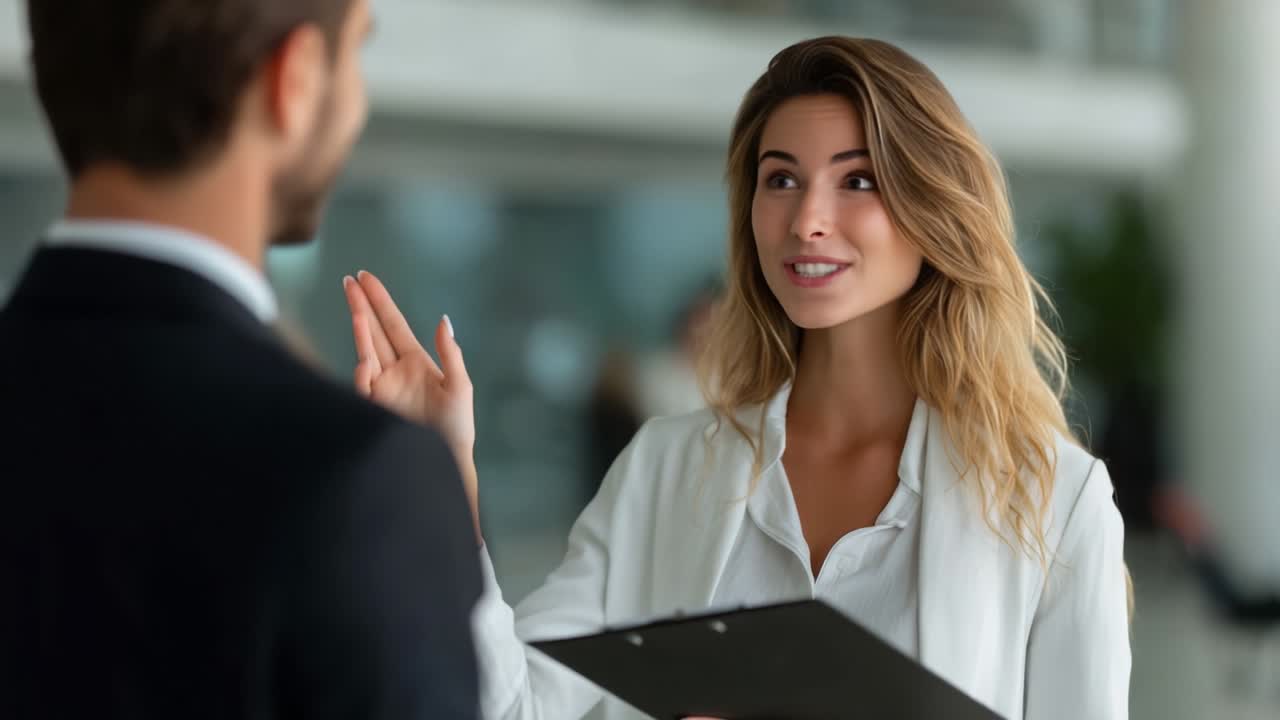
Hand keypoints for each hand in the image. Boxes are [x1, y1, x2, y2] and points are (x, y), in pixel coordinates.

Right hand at [343, 271, 479, 536]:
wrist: (445, 460)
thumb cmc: (456, 427)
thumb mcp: (460, 386)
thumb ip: (450, 354)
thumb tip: (443, 321)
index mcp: (415, 360)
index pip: (392, 323)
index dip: (379, 301)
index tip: (364, 278)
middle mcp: (393, 369)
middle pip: (373, 330)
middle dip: (361, 305)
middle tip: (348, 280)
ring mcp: (381, 386)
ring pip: (365, 350)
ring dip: (360, 329)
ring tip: (356, 308)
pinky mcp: (374, 405)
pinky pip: (364, 384)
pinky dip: (364, 371)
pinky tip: (366, 361)